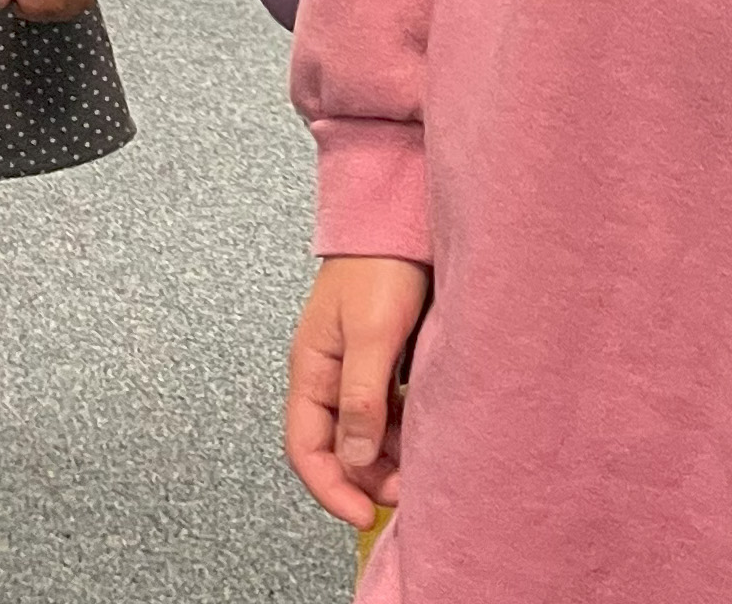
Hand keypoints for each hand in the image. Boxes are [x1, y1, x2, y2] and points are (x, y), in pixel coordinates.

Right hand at [287, 255, 430, 524]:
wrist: (402, 216)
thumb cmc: (381, 264)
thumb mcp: (372, 334)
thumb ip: (361, 397)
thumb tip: (351, 460)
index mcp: (311, 370)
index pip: (305, 449)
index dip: (330, 489)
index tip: (362, 515)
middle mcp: (328, 375)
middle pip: (337, 447)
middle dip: (366, 478)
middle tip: (407, 493)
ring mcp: (356, 367)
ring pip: (364, 431)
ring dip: (387, 456)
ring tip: (422, 467)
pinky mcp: (383, 358)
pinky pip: (387, 409)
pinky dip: (402, 429)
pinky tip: (426, 432)